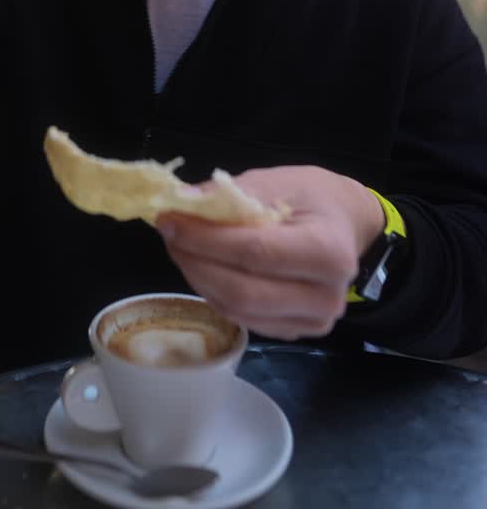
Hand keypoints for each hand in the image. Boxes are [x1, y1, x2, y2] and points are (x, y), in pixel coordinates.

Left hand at [157, 165, 384, 340]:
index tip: (169, 219)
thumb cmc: (312, 198)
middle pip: (243, 291)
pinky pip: (243, 319)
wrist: (345, 226)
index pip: (255, 252)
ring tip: (181, 247)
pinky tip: (203, 266)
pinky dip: (215, 293)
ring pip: (238, 310)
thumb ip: (231, 193)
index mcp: (328, 251)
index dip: (206, 239)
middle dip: (195, 262)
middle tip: (169, 234)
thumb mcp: (276, 180)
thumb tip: (182, 202)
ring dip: (199, 278)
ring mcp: (313, 321)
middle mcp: (326, 296)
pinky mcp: (296, 332)